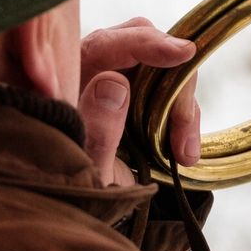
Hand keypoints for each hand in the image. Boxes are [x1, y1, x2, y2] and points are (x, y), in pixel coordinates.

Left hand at [77, 17, 201, 186]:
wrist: (72, 208)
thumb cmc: (68, 186)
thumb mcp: (81, 168)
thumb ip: (95, 130)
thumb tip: (115, 83)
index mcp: (66, 76)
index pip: (106, 44)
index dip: (145, 43)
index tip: (181, 53)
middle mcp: (89, 68)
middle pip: (141, 43)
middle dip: (171, 80)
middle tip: (184, 123)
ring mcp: (113, 80)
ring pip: (160, 67)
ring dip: (180, 105)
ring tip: (183, 153)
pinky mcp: (134, 96)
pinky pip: (168, 92)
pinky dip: (182, 118)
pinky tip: (183, 154)